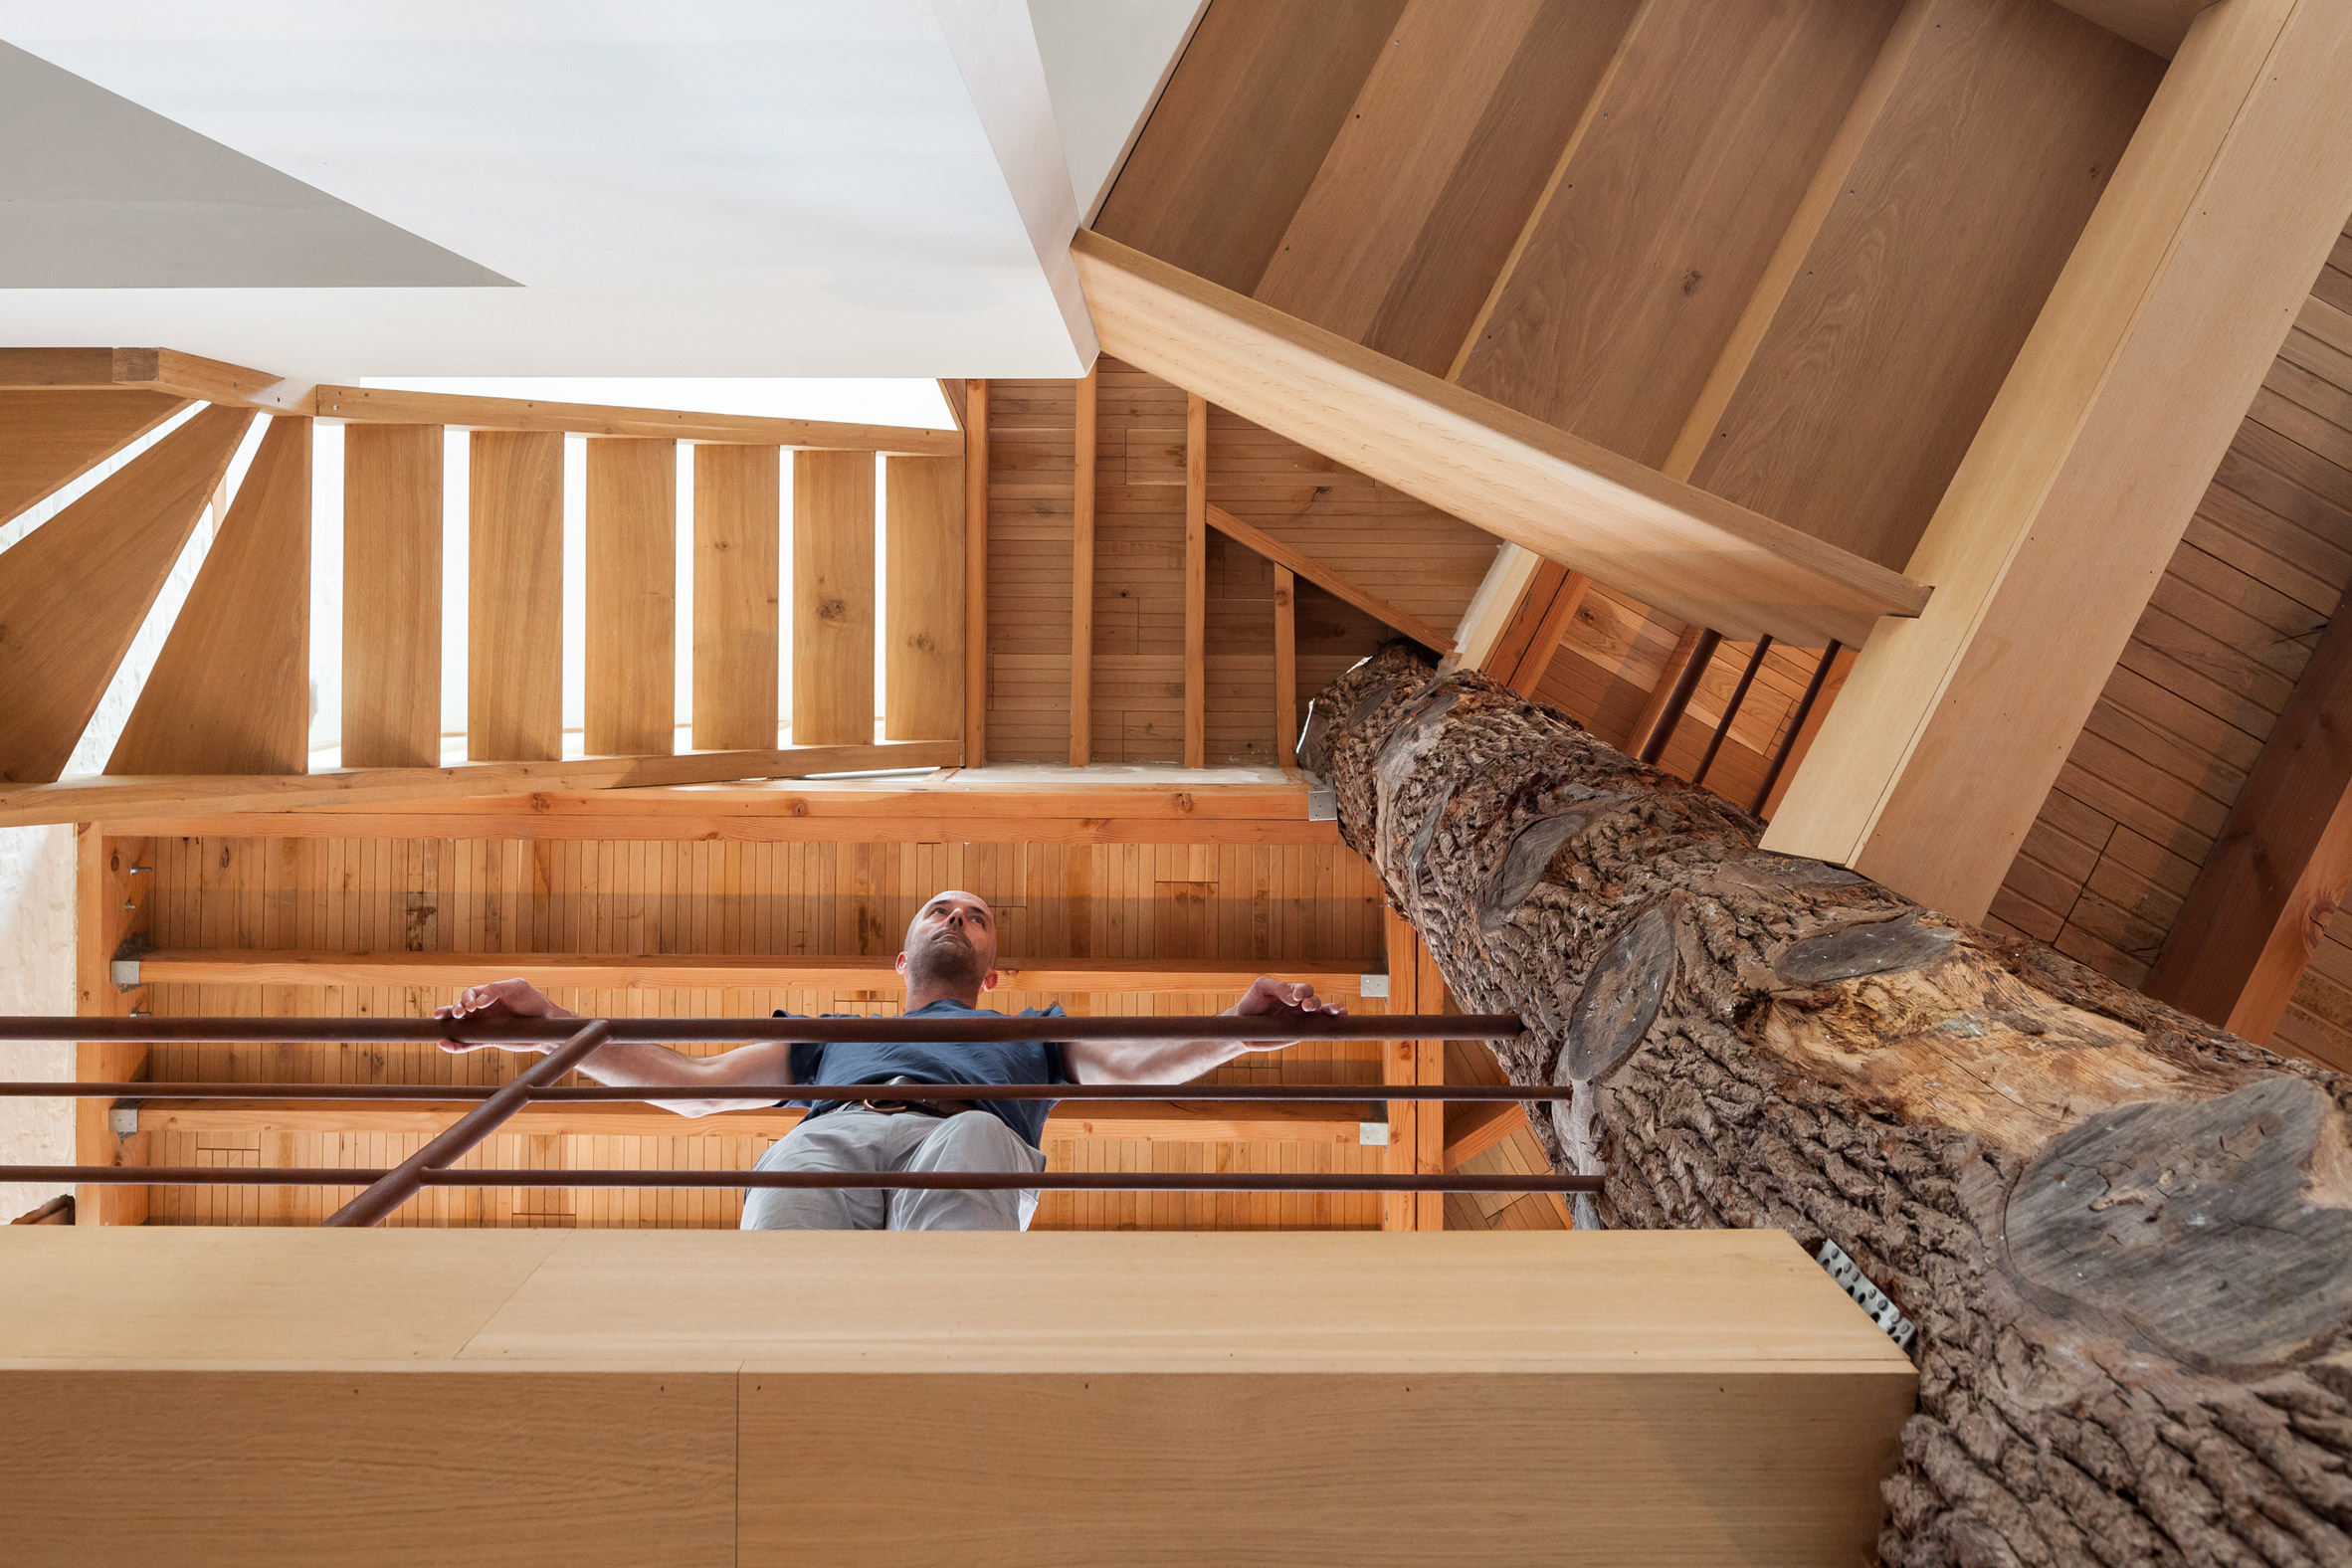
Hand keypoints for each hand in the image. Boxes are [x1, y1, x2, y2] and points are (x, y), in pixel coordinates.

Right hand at [433, 978, 573, 1052]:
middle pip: (460, 1008)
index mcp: (488, 995)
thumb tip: (478, 1001)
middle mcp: (483, 1010)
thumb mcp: (518, 988)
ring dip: (449, 1027)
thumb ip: (497, 988)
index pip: (469, 994)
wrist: (546, 1025)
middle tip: (458, 1014)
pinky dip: (456, 1045)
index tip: (474, 1006)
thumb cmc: (534, 1002)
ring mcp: (484, 1025)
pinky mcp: (487, 1040)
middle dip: (454, 1010)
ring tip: (441, 1029)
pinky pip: (468, 1044)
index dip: (467, 998)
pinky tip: (445, 1045)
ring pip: (460, 1026)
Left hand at [1232, 976, 1344, 1050]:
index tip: (1295, 997)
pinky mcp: (1302, 1033)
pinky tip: (1342, 1017)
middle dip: (1313, 1002)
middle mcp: (1299, 1005)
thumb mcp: (1261, 988)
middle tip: (1306, 1007)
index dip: (1302, 991)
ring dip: (1329, 1010)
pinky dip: (1334, 1021)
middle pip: (1314, 1000)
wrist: (1244, 1027)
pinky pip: (1320, 1026)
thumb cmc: (1252, 1002)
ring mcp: (1302, 1019)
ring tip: (1334, 1010)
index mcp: (1291, 992)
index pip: (1303, 989)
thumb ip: (1277, 987)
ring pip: (1322, 1012)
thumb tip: (1294, 997)